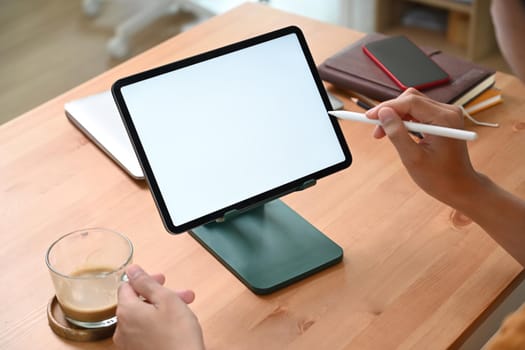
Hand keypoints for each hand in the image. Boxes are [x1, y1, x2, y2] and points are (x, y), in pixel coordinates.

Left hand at [113, 264, 204, 349]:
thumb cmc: (177, 335)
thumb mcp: (166, 300)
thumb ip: (146, 283)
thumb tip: (131, 269)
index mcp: (126, 311)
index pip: (127, 286)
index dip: (146, 280)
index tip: (162, 279)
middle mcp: (122, 328)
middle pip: (137, 302)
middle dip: (160, 295)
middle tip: (181, 294)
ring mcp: (128, 343)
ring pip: (143, 317)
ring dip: (163, 309)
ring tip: (186, 309)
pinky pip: (145, 332)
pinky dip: (158, 324)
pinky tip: (176, 325)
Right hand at [365, 88, 480, 207]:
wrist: (460, 187)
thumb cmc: (439, 177)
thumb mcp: (412, 158)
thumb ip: (397, 134)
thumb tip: (382, 114)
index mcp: (444, 119)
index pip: (410, 102)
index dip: (386, 107)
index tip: (368, 117)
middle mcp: (448, 112)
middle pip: (411, 99)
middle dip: (390, 111)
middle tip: (375, 129)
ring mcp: (447, 114)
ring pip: (413, 104)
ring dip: (396, 116)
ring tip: (383, 133)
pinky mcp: (443, 119)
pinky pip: (418, 112)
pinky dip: (404, 120)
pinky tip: (397, 132)